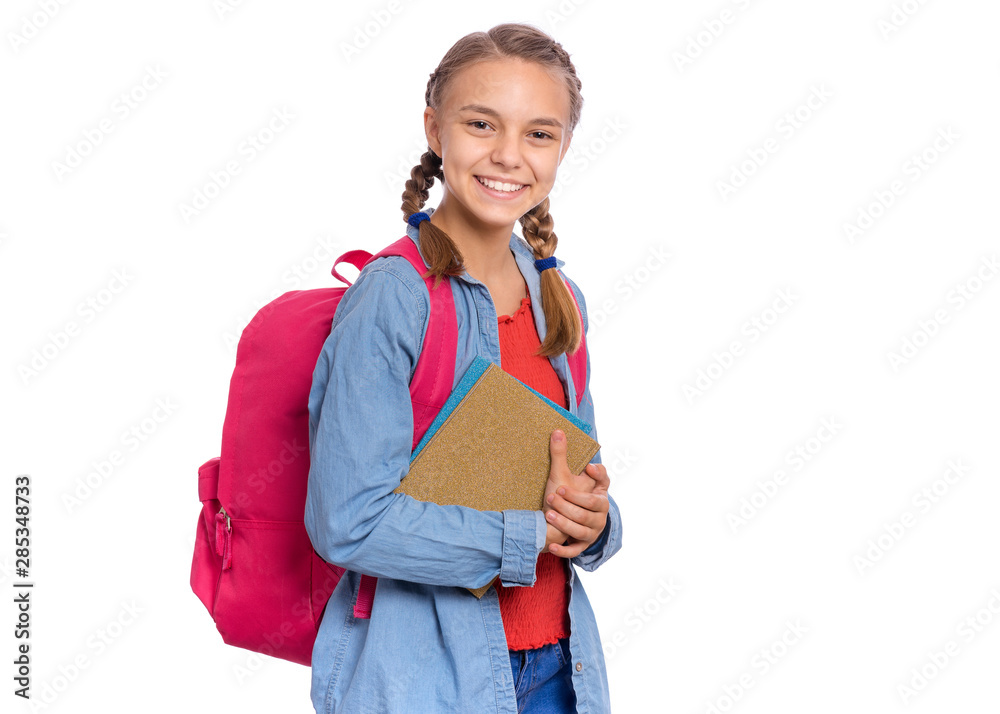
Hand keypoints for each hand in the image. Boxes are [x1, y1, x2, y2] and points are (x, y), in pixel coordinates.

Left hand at [541, 430, 610, 557]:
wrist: (559, 521)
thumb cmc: (564, 496)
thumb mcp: (561, 475)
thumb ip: (560, 455)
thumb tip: (557, 430)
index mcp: (599, 492)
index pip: (605, 482)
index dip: (599, 475)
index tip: (588, 467)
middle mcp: (600, 512)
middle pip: (590, 507)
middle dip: (571, 502)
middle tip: (554, 494)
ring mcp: (592, 530)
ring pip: (581, 527)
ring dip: (564, 522)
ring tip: (548, 513)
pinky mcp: (582, 545)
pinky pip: (575, 549)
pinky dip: (563, 549)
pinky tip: (551, 545)